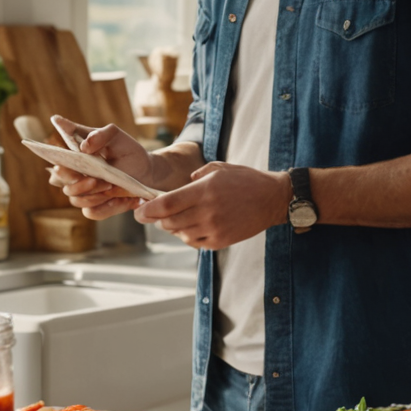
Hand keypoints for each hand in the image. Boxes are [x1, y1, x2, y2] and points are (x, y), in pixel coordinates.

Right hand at [47, 117, 151, 220]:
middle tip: (95, 179)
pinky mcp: (97, 206)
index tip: (67, 167)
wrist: (147, 170)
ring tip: (111, 185)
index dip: (60, 167)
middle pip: (64, 185)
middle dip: (78, 184)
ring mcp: (86, 193)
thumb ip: (98, 134)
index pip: (58, 163)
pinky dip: (106, 207)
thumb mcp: (115, 135)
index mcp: (75, 157)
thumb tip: (84, 146)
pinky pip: (92, 212)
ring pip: (76, 200)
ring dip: (93, 195)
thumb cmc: (126, 150)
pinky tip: (120, 198)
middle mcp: (76, 176)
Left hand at [133, 162, 289, 249]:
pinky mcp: (220, 241)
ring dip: (172, 227)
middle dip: (156, 219)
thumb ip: (195, 176)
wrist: (272, 199)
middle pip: (169, 222)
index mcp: (204, 191)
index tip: (138, 211)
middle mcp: (207, 212)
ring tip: (174, 218)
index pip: (167, 204)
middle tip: (152, 214)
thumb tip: (180, 187)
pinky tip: (192, 226)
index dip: (148, 210)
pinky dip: (187, 235)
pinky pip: (194, 242)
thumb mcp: (218, 168)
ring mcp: (214, 229)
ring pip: (180, 233)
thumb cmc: (245, 180)